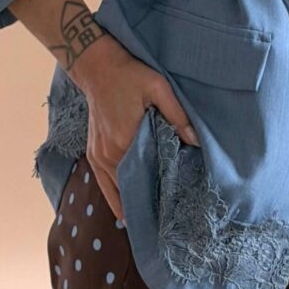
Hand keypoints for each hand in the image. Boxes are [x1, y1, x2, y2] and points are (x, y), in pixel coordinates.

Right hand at [69, 35, 199, 221]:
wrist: (98, 66)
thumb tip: (195, 141)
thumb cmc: (130, 75)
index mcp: (125, 141)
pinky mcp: (93, 152)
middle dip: (147, 202)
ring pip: (115, 190)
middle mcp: (109, 154)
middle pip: (130, 187)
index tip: (174, 208)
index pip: (147, 175)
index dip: (160, 192)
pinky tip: (125, 211)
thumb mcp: (159, 88)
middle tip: (165, 220)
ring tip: (148, 221)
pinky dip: (114, 197)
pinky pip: (103, 183)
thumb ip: (177, 115)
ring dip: (131, 202)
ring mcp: (98, 155)